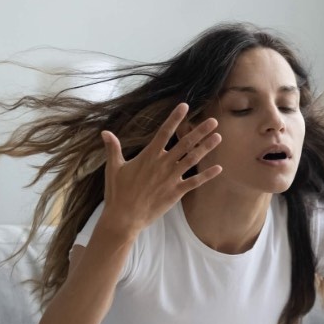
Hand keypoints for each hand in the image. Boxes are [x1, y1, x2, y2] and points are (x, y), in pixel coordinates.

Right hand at [99, 103, 221, 234]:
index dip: (174, 118)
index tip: (185, 106)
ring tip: (218, 137)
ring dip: (206, 148)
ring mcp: (171, 178)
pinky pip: (195, 182)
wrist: (124, 217)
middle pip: (184, 144)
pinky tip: (219, 168)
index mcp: (149, 156)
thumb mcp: (113, 168)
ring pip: (192, 159)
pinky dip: (207, 175)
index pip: (164, 132)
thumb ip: (113, 148)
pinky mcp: (176, 192)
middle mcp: (163, 164)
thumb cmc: (118, 192)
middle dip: (200, 131)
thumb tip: (105, 132)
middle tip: (213, 121)